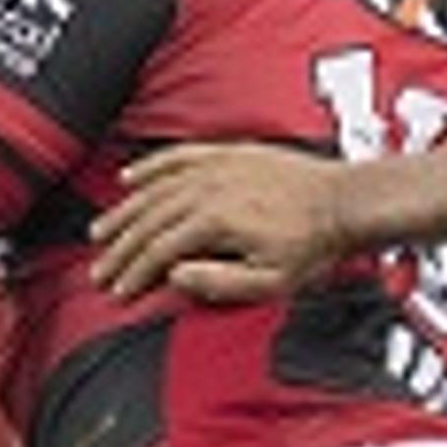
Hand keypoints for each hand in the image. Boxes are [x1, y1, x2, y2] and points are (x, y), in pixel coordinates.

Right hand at [92, 144, 352, 302]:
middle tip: (99, 272)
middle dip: (119, 250)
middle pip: (148, 221)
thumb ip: (219, 283)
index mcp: (213, 222)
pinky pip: (178, 157)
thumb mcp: (271, 282)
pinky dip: (150, 167)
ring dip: (124, 213)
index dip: (134, 274)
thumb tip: (175, 278)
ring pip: (155, 190)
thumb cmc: (314, 245)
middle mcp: (208, 188)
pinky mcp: (228, 153)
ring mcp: (216, 167)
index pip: (157, 251)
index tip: (118, 292)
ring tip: (101, 233)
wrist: (347, 202)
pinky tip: (130, 178)